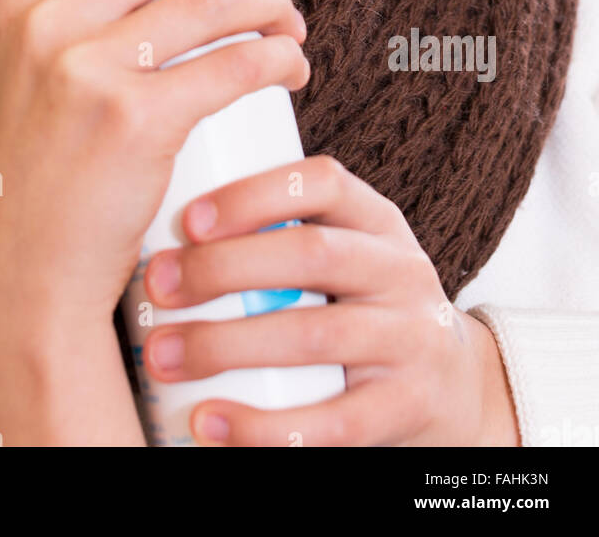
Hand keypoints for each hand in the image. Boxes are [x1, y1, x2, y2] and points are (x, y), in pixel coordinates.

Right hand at [0, 0, 309, 330]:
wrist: (18, 276)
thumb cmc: (35, 179)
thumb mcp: (28, 79)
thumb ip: (73, 22)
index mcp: (18, 1)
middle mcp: (47, 20)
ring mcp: (90, 67)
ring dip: (272, 4)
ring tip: (291, 27)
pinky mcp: (138, 118)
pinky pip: (236, 60)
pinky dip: (279, 56)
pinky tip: (290, 67)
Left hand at [140, 154, 521, 446]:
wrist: (450, 386)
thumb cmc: (360, 306)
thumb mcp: (343, 252)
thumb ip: (280, 235)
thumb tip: (162, 224)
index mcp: (375, 220)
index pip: (321, 182)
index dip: (253, 194)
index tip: (188, 219)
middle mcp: (400, 270)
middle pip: (312, 254)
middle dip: (224, 268)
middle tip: (158, 285)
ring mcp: (412, 339)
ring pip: (315, 335)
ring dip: (226, 345)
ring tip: (163, 355)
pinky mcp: (409, 406)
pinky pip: (334, 422)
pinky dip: (264, 426)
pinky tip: (209, 421)